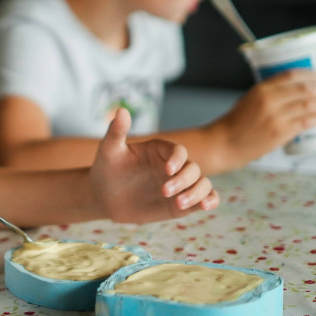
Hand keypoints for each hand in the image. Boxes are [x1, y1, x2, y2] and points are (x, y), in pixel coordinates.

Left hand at [90, 109, 218, 223]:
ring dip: (197, 193)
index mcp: (160, 150)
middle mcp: (174, 165)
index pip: (178, 151)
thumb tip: (121, 110)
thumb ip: (117, 131)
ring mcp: (180, 184)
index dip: (177, 159)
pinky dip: (210, 200)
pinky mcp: (183, 202)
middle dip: (183, 180)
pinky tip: (204, 206)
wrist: (105, 196)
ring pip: (203, 184)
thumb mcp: (109, 150)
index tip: (167, 170)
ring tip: (179, 203)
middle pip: (193, 168)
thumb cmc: (107, 169)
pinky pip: (205, 198)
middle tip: (164, 191)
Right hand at [216, 69, 315, 163]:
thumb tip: (294, 92)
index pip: (291, 75)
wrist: (225, 143)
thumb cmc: (235, 123)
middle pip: (305, 89)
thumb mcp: (248, 100)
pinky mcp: (280, 133)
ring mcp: (276, 117)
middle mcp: (269, 100)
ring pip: (309, 106)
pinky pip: (306, 122)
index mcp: (260, 89)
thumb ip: (269, 94)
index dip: (311, 75)